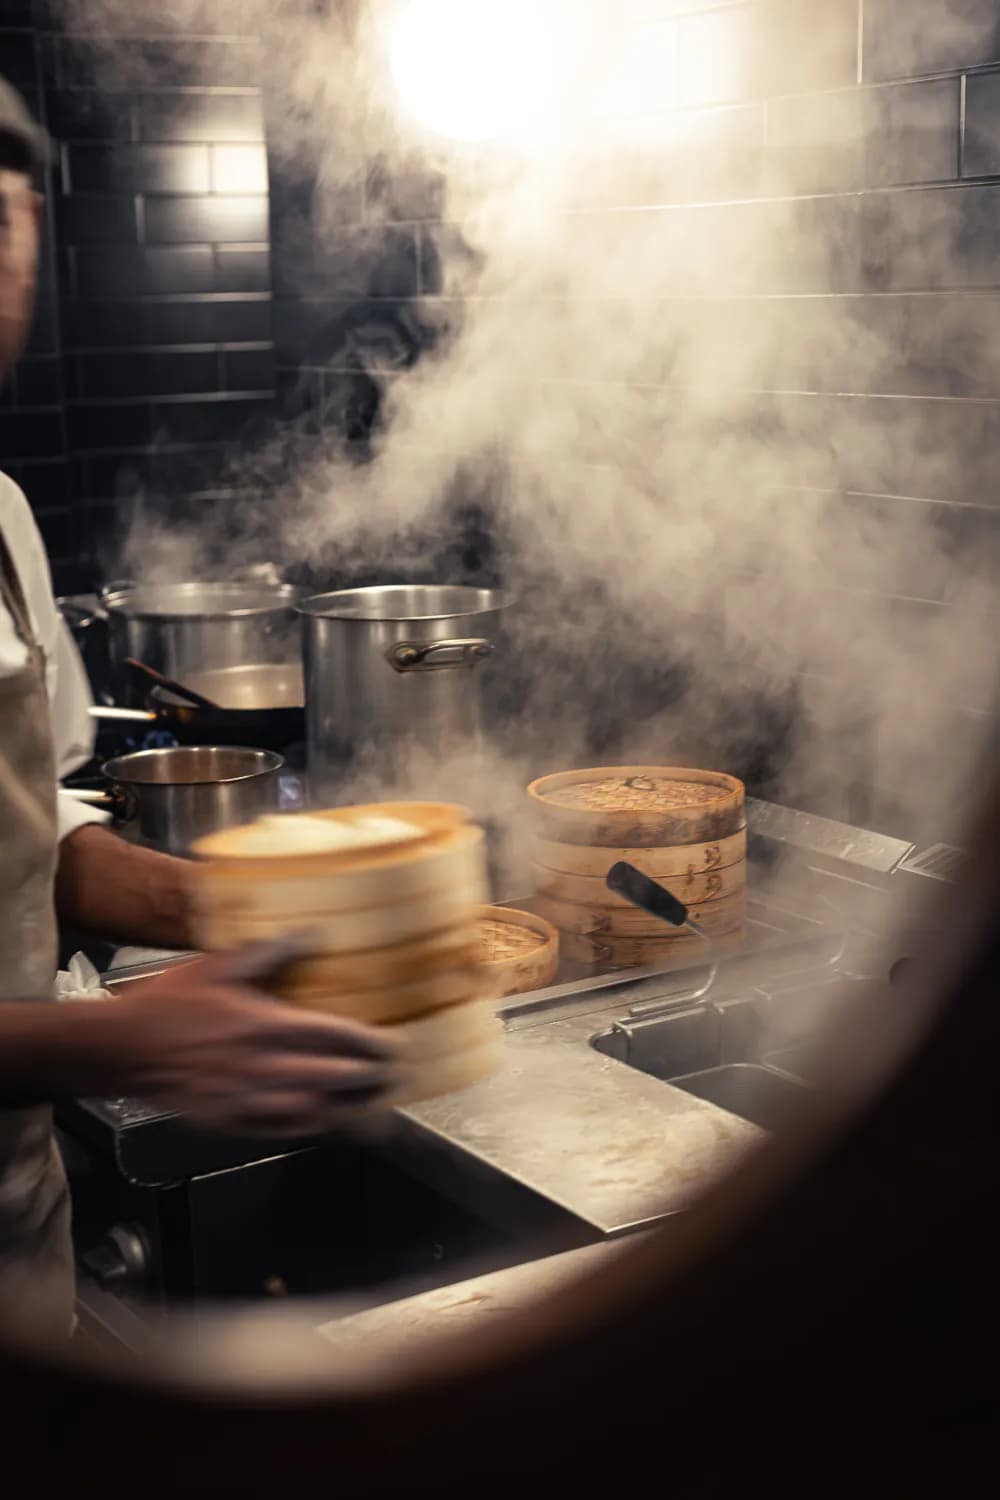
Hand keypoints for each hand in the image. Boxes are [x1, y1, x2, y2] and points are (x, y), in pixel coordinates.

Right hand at [71, 942, 405, 1136]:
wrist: (121, 1048)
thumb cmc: (167, 1005)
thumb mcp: (218, 965)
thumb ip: (268, 952)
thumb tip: (309, 933)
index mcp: (264, 1024)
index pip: (335, 1037)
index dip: (372, 1045)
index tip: (398, 1046)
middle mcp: (262, 1065)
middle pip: (334, 1078)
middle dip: (372, 1080)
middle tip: (400, 1078)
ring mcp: (247, 1098)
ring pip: (314, 1111)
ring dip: (350, 1110)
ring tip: (379, 1109)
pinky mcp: (230, 1121)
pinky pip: (283, 1131)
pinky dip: (313, 1129)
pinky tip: (331, 1125)